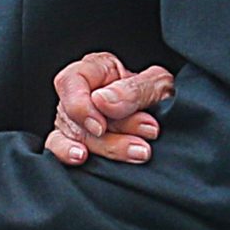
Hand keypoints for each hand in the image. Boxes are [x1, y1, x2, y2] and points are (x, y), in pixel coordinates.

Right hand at [45, 51, 172, 167]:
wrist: (170, 114)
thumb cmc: (159, 93)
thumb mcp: (156, 84)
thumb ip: (132, 90)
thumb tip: (101, 101)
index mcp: (95, 70)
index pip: (71, 82)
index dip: (81, 107)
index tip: (101, 126)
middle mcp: (79, 94)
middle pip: (77, 117)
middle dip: (111, 135)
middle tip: (142, 145)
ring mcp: (73, 119)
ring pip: (76, 137)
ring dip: (108, 148)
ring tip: (137, 153)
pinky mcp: (75, 141)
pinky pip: (60, 148)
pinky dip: (67, 154)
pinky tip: (81, 159)